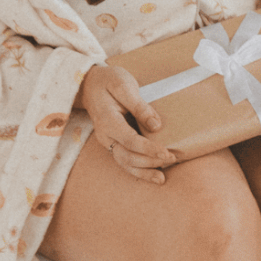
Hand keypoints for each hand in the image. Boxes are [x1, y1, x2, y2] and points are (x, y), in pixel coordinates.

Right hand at [76, 62, 177, 182]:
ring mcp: (108, 141)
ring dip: (144, 172)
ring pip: (125, 163)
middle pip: (127, 156)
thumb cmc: (108, 81)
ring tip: (162, 179)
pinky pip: (125, 160)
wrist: (89, 83)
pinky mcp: (114, 142)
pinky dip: (139, 170)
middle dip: (150, 162)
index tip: (166, 153)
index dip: (148, 149)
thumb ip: (140, 106)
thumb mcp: (124, 85)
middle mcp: (105, 135)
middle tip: (172, 159)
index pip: (130, 140)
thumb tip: (156, 126)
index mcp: (107, 121)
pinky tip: (153, 174)